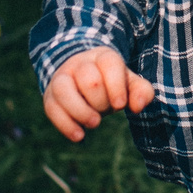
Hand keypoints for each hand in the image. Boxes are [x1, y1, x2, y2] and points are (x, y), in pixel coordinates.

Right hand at [41, 47, 156, 142]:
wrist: (85, 79)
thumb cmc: (112, 83)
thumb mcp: (129, 83)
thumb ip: (142, 91)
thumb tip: (137, 106)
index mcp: (103, 57)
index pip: (109, 63)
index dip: (116, 85)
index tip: (120, 105)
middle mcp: (80, 63)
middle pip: (89, 79)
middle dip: (101, 101)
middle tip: (105, 110)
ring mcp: (62, 78)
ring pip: (63, 89)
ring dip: (80, 111)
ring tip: (95, 123)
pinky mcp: (51, 95)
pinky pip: (52, 108)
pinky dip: (65, 124)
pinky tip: (79, 136)